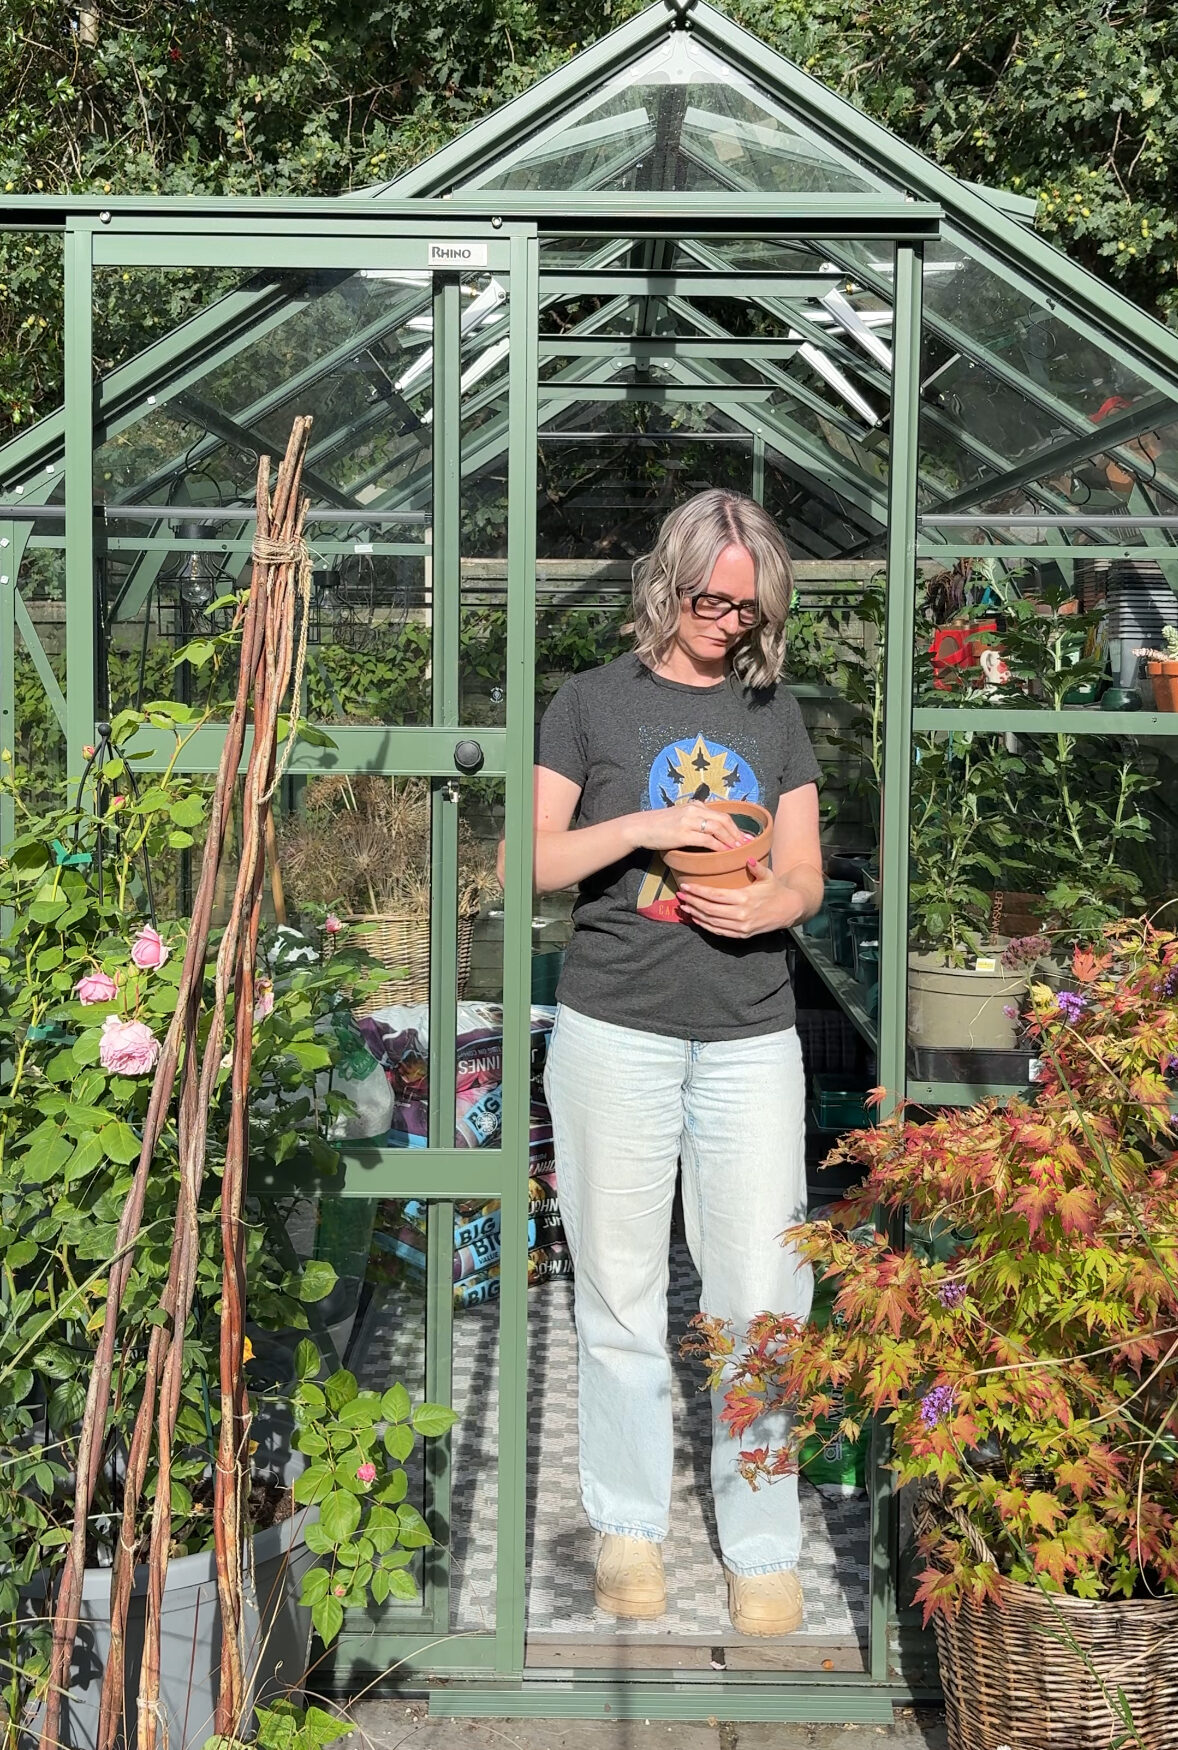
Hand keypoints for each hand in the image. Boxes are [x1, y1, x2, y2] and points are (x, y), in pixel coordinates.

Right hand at [627, 802, 749, 853]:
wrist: (640, 827)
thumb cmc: (658, 826)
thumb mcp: (678, 817)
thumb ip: (693, 820)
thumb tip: (708, 832)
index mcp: (695, 806)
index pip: (721, 814)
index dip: (735, 826)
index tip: (745, 836)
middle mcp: (694, 810)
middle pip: (724, 820)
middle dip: (737, 833)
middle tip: (748, 844)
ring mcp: (689, 821)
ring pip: (718, 829)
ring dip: (731, 840)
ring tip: (739, 850)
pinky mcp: (683, 833)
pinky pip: (707, 840)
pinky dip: (719, 846)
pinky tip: (725, 853)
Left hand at [677, 860, 800, 938]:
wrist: (788, 910)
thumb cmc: (775, 890)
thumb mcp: (768, 876)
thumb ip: (756, 867)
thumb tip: (747, 858)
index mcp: (744, 898)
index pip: (715, 895)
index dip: (698, 892)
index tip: (685, 887)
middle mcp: (740, 914)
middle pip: (709, 909)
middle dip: (692, 902)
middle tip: (680, 895)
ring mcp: (740, 927)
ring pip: (711, 922)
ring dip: (695, 914)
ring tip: (684, 907)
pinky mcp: (742, 935)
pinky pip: (719, 931)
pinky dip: (705, 925)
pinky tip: (696, 919)